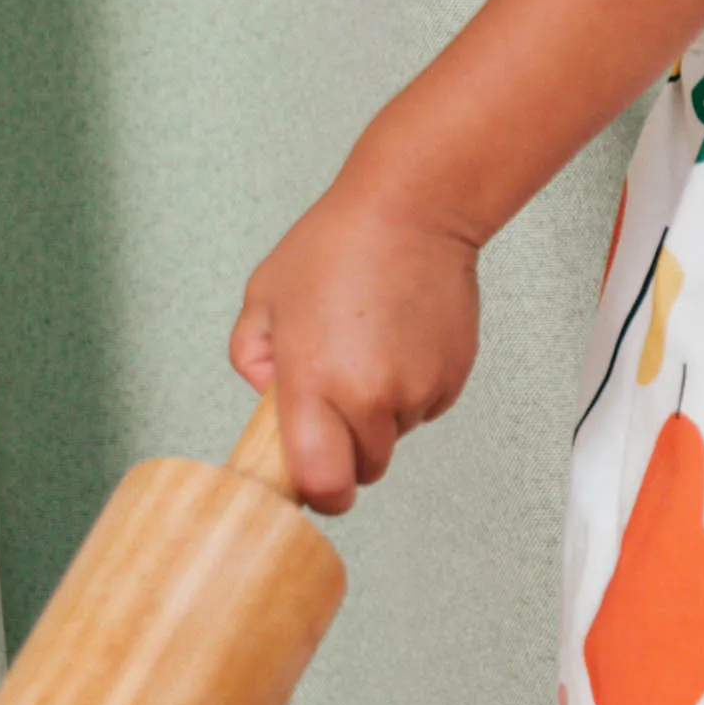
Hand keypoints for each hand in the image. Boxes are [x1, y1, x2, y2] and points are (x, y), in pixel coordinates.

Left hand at [229, 166, 480, 513]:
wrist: (413, 211)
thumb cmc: (337, 245)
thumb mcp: (264, 297)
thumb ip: (252, 358)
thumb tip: (268, 396)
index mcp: (316, 384)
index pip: (322, 485)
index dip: (316, 493)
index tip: (311, 482)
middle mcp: (372, 397)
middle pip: (362, 468)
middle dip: (346, 444)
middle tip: (335, 391)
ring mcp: (418, 390)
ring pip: (394, 435)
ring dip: (380, 411)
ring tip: (368, 348)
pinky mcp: (452, 378)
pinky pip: (424, 408)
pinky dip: (411, 389)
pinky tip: (398, 340)